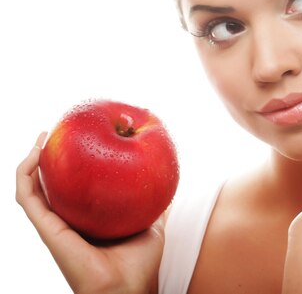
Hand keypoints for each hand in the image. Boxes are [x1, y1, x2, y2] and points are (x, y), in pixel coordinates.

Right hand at [16, 132, 164, 293]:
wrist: (129, 288)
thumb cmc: (141, 265)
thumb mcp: (152, 225)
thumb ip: (156, 205)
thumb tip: (168, 183)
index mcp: (87, 221)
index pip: (74, 190)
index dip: (71, 167)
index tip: (80, 141)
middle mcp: (68, 222)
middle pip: (51, 186)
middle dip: (49, 159)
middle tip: (57, 132)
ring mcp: (55, 226)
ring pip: (33, 189)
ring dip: (32, 161)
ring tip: (42, 136)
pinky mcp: (47, 230)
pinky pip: (28, 198)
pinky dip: (25, 175)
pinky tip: (35, 154)